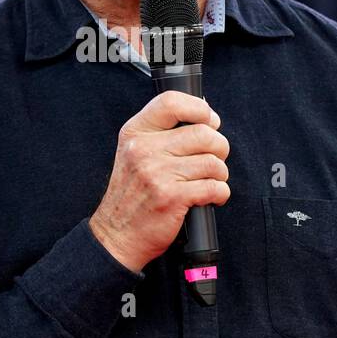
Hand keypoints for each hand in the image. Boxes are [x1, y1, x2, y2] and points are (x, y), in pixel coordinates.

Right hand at [89, 90, 230, 272]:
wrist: (116, 235)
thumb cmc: (133, 195)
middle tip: (214, 158)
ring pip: (213, 162)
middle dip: (219, 147)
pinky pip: (214, 187)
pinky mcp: (172, 198)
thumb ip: (161, 134)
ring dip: (220, 174)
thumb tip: (206, 117)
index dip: (199, 108)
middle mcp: (144, 150)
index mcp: (135, 133)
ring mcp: (157, 174)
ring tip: (210, 181)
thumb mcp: (134, 154)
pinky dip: (220, 193)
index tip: (210, 121)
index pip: (171, 102)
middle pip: (203, 133)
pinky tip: (210, 197)